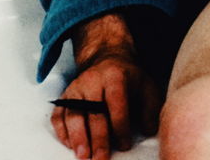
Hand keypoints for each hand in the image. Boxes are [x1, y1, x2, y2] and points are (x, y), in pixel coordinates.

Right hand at [50, 21, 161, 158]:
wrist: (107, 59)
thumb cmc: (129, 78)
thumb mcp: (146, 85)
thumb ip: (150, 107)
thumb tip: (149, 130)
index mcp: (115, 77)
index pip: (116, 104)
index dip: (120, 126)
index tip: (125, 145)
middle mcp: (92, 81)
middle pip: (94, 113)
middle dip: (98, 139)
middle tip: (101, 159)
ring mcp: (75, 88)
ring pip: (74, 116)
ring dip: (78, 138)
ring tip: (84, 156)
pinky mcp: (64, 97)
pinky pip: (59, 116)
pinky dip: (63, 133)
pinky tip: (70, 146)